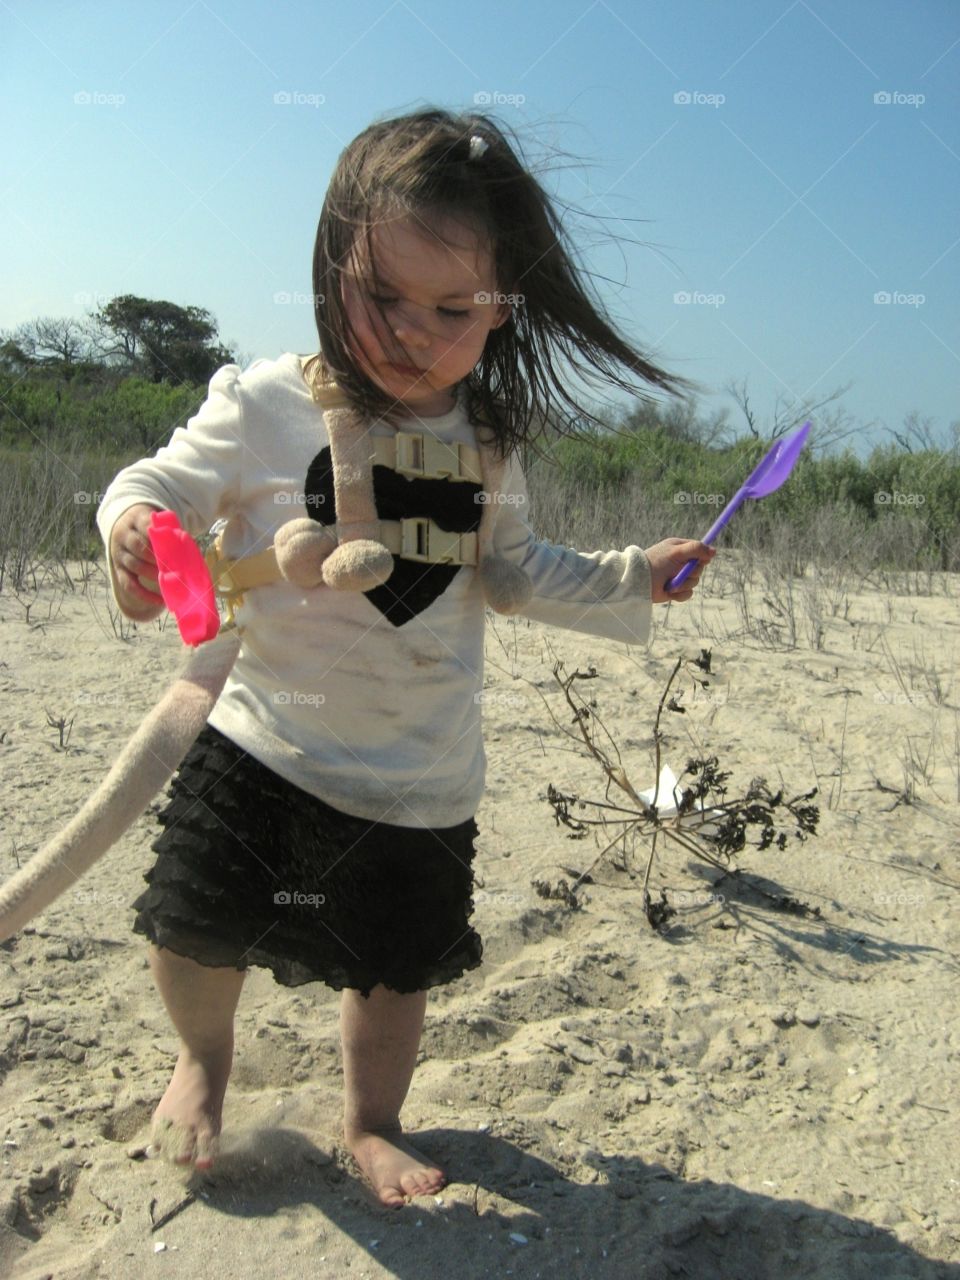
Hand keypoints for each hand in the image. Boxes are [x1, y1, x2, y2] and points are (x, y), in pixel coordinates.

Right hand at [109, 503, 165, 619]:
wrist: (126, 526)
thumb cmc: (151, 529)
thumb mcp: (157, 523)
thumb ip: (171, 533)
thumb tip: (190, 547)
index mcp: (136, 519)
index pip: (146, 526)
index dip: (159, 537)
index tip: (174, 547)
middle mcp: (123, 536)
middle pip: (138, 546)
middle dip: (157, 558)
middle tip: (174, 567)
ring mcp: (119, 553)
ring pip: (133, 565)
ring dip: (152, 575)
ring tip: (170, 581)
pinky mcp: (118, 570)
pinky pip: (128, 584)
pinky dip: (144, 594)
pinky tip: (160, 600)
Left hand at [644, 538, 715, 602]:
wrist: (640, 582)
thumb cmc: (656, 563)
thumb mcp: (676, 552)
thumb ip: (696, 549)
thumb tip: (714, 551)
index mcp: (679, 548)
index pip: (699, 550)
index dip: (702, 556)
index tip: (703, 560)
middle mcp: (680, 562)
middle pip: (699, 568)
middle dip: (691, 572)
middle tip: (680, 571)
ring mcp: (678, 576)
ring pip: (694, 582)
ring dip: (684, 584)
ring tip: (670, 583)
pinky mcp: (676, 589)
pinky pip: (688, 593)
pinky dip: (680, 594)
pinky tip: (670, 591)